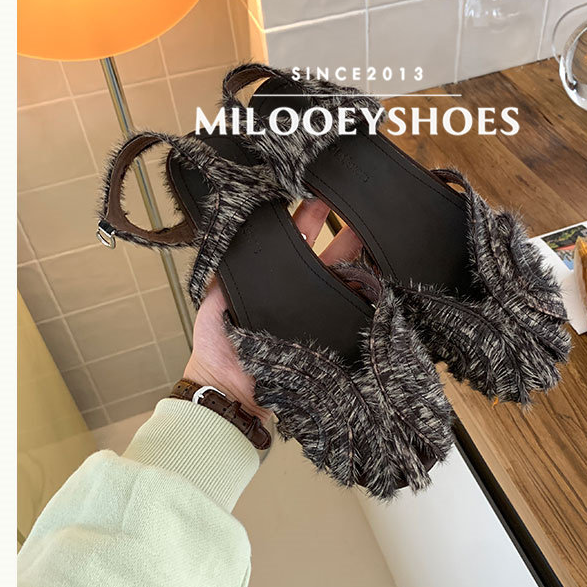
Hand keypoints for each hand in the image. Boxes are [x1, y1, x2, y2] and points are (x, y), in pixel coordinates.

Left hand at [183, 199, 363, 422]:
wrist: (230, 390)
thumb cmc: (218, 347)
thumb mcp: (216, 298)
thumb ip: (228, 269)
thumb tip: (234, 231)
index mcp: (271, 280)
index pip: (292, 242)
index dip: (305, 219)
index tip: (316, 197)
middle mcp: (295, 295)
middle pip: (323, 256)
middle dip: (339, 231)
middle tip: (354, 208)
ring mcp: (313, 313)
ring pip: (340, 279)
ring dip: (354, 259)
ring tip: (368, 235)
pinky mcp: (325, 333)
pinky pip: (346, 310)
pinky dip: (360, 294)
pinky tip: (370, 276)